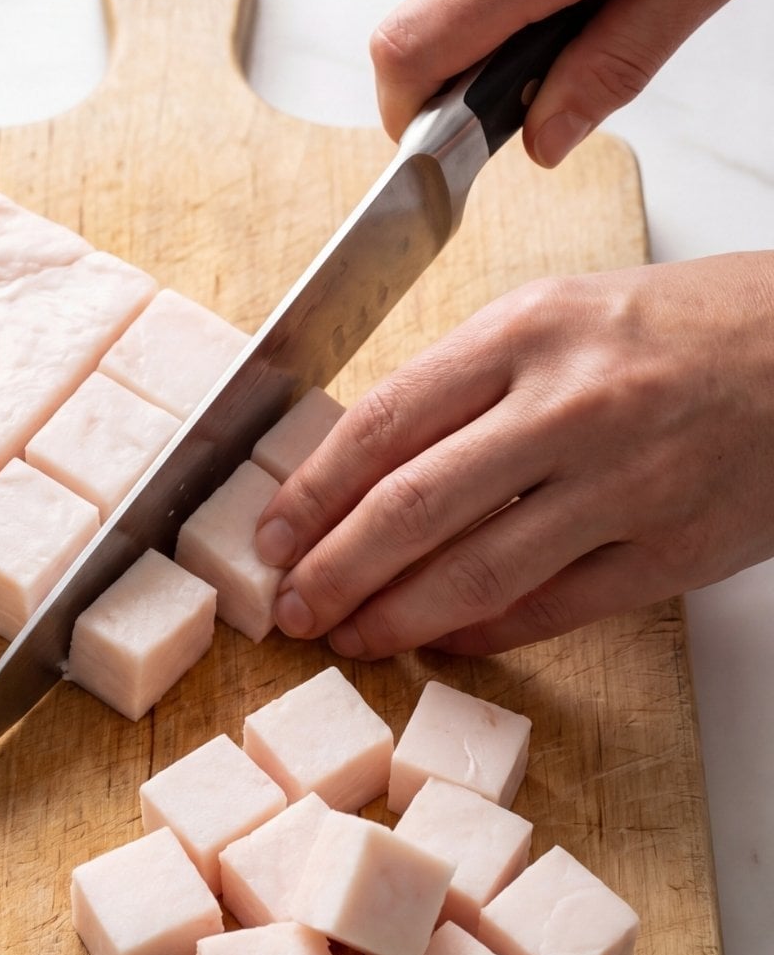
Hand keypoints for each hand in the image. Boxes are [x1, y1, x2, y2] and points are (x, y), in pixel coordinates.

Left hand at [253, 254, 773, 655]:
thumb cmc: (683, 328)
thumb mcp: (562, 312)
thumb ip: (468, 380)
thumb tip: (369, 465)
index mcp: (529, 331)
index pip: (384, 421)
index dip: (311, 493)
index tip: (270, 538)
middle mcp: (569, 407)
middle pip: (412, 508)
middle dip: (333, 571)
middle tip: (290, 610)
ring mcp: (623, 486)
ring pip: (475, 574)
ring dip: (393, 618)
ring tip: (347, 638)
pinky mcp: (669, 553)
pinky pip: (550, 609)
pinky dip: (481, 634)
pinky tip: (438, 641)